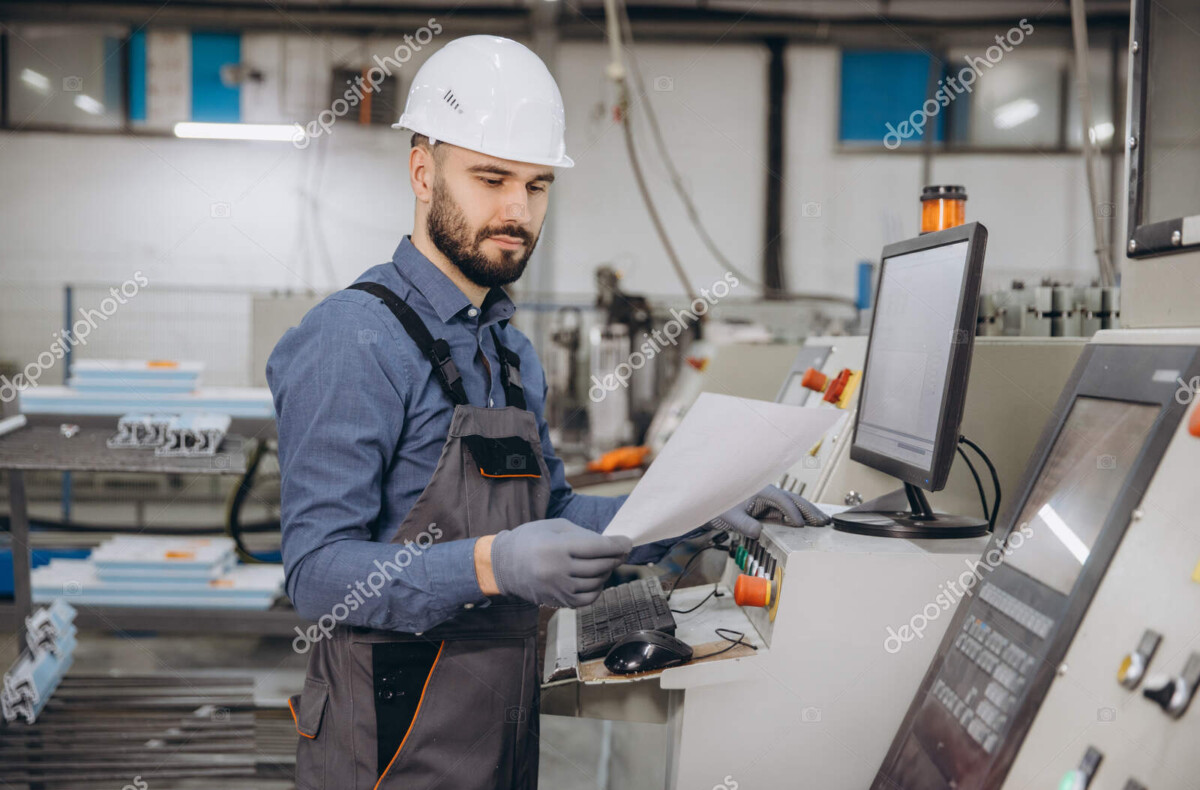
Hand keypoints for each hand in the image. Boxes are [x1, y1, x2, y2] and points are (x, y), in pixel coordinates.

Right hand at [489, 519, 631, 607]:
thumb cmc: (530, 540)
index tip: (628, 542)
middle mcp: (557, 570)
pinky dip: (597, 588)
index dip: (617, 545)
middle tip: (621, 551)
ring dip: (606, 571)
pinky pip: (588, 598)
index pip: (597, 547)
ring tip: (605, 562)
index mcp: (556, 548)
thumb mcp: (555, 527)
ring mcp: (558, 589)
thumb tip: (610, 544)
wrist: (503, 565)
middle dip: (616, 557)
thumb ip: (583, 535)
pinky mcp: (558, 601)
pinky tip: (596, 578)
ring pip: (597, 582)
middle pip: (600, 565)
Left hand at [707, 485, 830, 537]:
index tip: (800, 524)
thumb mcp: (729, 516)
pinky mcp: (769, 508)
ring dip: (809, 512)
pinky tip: (809, 523)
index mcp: (759, 489)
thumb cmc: (718, 504)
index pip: (781, 499)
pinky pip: (787, 510)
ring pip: (793, 504)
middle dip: (809, 510)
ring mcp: (769, 499)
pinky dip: (800, 515)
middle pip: (793, 499)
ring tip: (824, 521)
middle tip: (824, 522)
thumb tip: (759, 533)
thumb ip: (744, 525)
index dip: (791, 512)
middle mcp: (767, 492)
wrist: (710, 500)